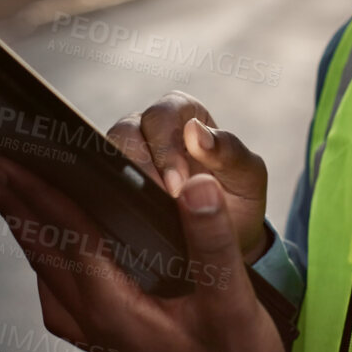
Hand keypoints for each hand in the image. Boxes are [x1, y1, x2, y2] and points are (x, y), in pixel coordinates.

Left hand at [0, 157, 286, 351]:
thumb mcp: (233, 303)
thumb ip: (211, 242)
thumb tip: (195, 186)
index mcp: (117, 308)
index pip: (68, 238)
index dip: (39, 194)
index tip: (10, 164)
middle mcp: (97, 324)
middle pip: (44, 254)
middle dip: (15, 208)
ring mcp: (99, 337)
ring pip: (47, 277)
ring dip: (26, 235)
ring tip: (10, 203)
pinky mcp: (111, 344)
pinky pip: (61, 301)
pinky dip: (48, 270)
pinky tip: (51, 262)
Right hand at [107, 92, 270, 262]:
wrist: (228, 239)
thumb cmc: (239, 197)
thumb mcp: (248, 176)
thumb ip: (229, 151)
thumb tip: (196, 133)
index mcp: (187, 117)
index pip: (163, 113)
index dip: (165, 146)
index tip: (177, 186)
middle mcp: (153, 131)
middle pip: (127, 129)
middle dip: (142, 166)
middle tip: (161, 200)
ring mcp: (132, 157)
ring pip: (109, 154)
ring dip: (126, 180)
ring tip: (147, 210)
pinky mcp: (119, 185)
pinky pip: (104, 182)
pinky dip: (113, 196)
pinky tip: (131, 216)